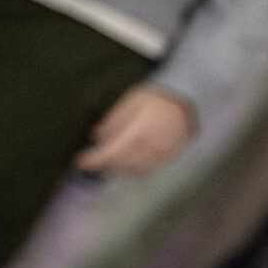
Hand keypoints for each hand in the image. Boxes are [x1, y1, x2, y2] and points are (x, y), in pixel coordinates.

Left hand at [74, 83, 195, 174]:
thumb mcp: (130, 101)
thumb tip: (97, 136)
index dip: (93, 160)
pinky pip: (148, 169)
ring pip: (135, 170)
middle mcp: (150, 149)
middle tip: (91, 161)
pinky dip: (134, 169)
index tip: (78, 162)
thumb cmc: (156, 97)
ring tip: (107, 162)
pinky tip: (127, 163)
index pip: (111, 153)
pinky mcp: (169, 158)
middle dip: (104, 165)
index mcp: (138, 134)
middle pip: (122, 165)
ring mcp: (161, 155)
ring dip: (118, 169)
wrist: (188, 100)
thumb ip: (114, 120)